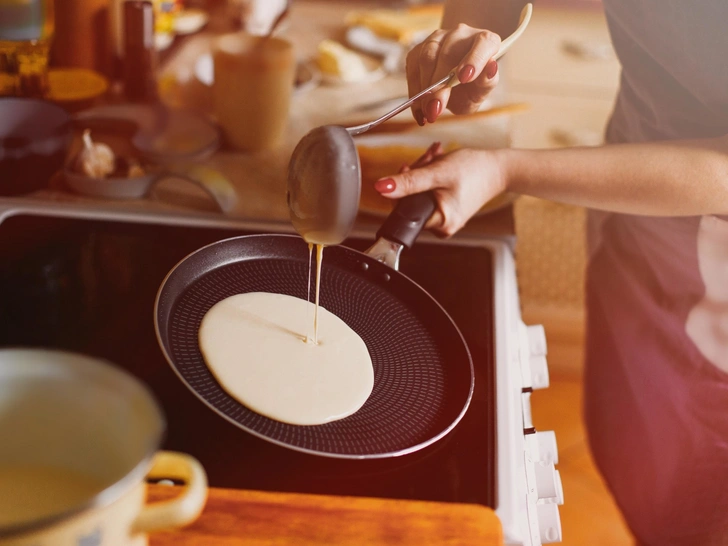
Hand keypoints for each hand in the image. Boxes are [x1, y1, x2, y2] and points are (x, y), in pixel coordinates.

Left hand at [375, 148, 505, 236]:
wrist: (499, 168)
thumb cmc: (475, 170)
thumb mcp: (437, 173)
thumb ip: (408, 182)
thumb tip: (381, 188)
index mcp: (439, 224)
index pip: (403, 210)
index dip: (403, 188)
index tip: (411, 168)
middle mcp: (441, 227)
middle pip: (410, 201)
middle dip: (415, 175)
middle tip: (427, 159)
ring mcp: (445, 219)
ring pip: (419, 194)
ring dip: (423, 172)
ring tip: (436, 158)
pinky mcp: (448, 210)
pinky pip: (430, 193)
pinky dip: (431, 176)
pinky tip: (439, 163)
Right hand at [406, 24, 500, 124]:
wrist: (458, 80)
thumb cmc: (473, 85)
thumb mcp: (482, 90)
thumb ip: (487, 82)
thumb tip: (491, 69)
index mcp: (485, 41)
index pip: (483, 43)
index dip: (474, 59)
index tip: (464, 79)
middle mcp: (461, 34)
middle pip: (447, 54)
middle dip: (439, 85)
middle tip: (436, 109)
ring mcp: (438, 38)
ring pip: (426, 57)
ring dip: (424, 88)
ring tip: (428, 112)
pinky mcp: (419, 49)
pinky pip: (413, 68)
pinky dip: (414, 92)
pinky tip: (420, 109)